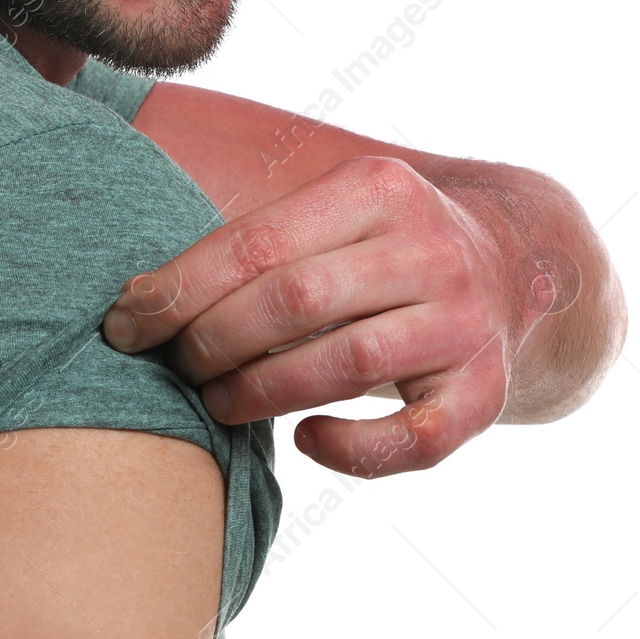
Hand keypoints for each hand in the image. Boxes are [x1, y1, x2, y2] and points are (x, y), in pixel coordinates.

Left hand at [101, 156, 571, 478]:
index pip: (256, 242)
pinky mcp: (486, 392)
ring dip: (259, 394)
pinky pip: (412, 439)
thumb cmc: (376, 255)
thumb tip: (132, 300)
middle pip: (293, 301)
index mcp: (377, 188)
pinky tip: (307, 440)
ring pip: (343, 365)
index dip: (178, 290)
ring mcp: (465, 322)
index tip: (123, 325)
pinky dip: (350, 450)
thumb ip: (251, 244)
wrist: (516, 269)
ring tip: (216, 403)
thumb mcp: (330, 215)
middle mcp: (430, 249)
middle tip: (174, 368)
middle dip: (212, 343)